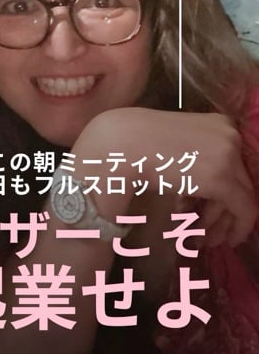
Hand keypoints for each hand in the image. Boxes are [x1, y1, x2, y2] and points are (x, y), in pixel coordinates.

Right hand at [73, 108, 256, 246]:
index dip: (226, 189)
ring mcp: (228, 155)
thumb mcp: (171, 143)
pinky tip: (213, 239)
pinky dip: (234, 227)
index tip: (214, 208)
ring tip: (205, 238)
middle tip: (209, 230)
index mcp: (217, 122)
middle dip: (225, 208)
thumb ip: (192, 155)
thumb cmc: (133, 141)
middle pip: (240, 179)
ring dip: (223, 220)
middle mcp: (229, 134)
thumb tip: (201, 183)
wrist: (118, 144)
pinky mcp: (223, 179)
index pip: (234, 162)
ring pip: (242, 195)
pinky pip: (243, 208)